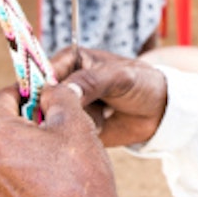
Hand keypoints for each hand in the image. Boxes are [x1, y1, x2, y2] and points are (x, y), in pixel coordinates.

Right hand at [51, 47, 167, 146]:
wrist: (159, 111)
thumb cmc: (142, 83)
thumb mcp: (120, 77)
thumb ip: (92, 81)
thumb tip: (60, 92)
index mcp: (70, 60)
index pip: (41, 73)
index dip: (38, 90)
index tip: (46, 105)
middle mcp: (64, 83)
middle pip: (41, 99)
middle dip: (52, 112)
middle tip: (77, 116)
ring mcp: (68, 106)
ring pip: (51, 120)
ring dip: (70, 124)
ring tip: (99, 119)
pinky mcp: (74, 126)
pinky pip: (64, 135)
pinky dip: (78, 136)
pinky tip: (99, 129)